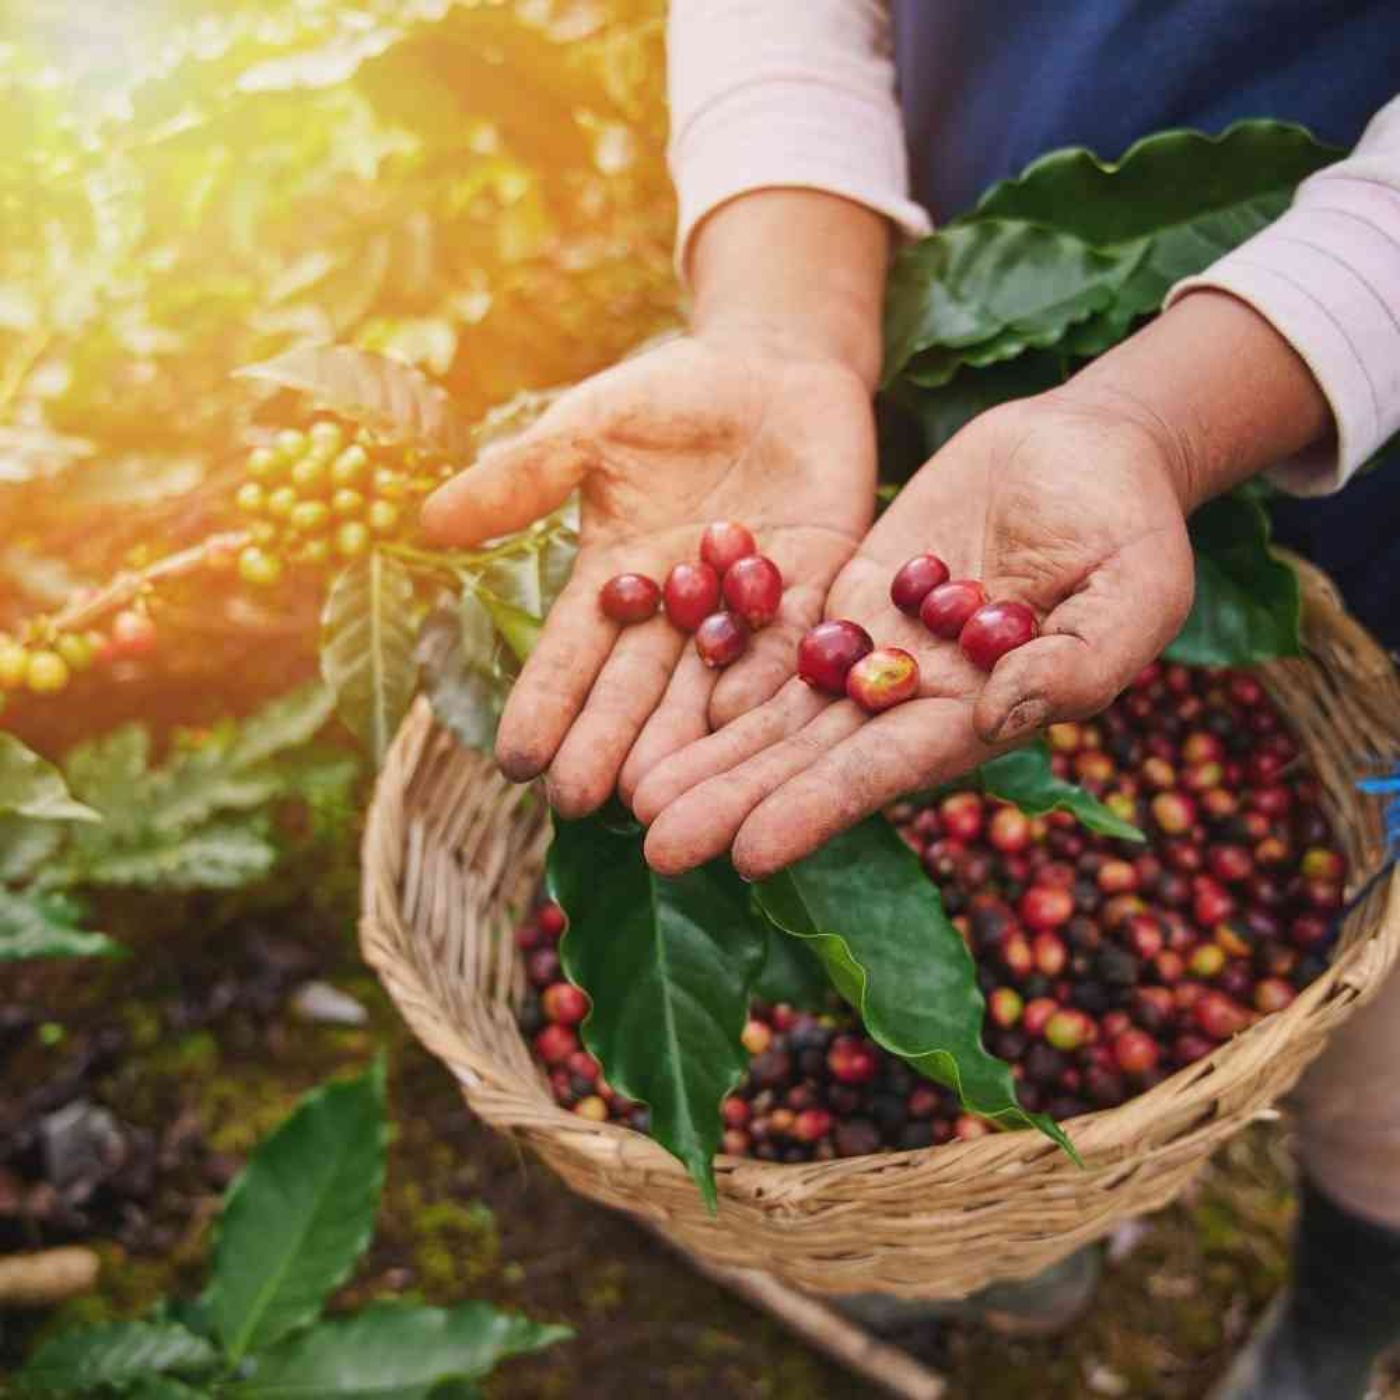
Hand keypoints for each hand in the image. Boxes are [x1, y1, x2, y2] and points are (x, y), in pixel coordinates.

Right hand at [421, 332, 875, 815]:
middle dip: (608, 743)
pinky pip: (794, 639)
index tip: (515, 761)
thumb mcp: (589, 428)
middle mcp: (679, 611)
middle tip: (581, 802)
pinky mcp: (817, 587)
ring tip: (657, 794)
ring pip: (711, 683)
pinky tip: (746, 725)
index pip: (573, 654)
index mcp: (617, 579)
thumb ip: (523, 477)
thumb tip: (427, 521)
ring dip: (684, 739)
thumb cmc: (670, 394)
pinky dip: (770, 679)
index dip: (545, 705)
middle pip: (638, 687)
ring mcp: (748, 605)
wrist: (775, 364)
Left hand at [633, 392, 1196, 877]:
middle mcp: (913, 697)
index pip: (884, 772)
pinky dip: (724, 665)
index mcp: (977, 715)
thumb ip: (1078, 663)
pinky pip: (778, 633)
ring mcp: (875, 647)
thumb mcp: (1134, 592)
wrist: (1087, 448)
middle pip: (810, 756)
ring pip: (780, 708)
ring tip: (636, 792)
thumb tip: (1001, 715)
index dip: (816, 810)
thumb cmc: (1131, 525)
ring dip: (711, 750)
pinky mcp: (848, 596)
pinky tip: (663, 698)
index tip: (746, 852)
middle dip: (736, 799)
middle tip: (655, 843)